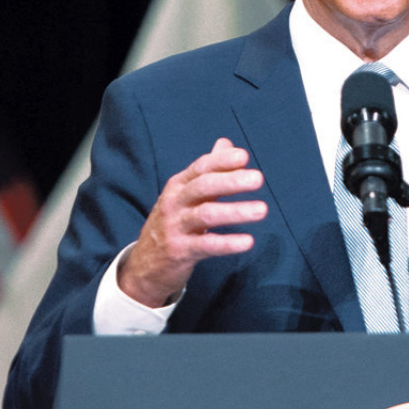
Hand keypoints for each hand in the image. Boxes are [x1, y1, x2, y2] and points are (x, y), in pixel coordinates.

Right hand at [117, 138, 267, 307]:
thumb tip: (227, 143)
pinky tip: (249, 241)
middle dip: (231, 181)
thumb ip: (208, 170)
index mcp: (178, 186)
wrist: (145, 264)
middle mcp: (175, 202)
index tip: (244, 156)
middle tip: (258, 178)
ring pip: (206, 215)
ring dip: (235, 211)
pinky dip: (228, 243)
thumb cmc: (173, 223)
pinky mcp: (180, 251)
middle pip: (203, 187)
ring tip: (263, 210)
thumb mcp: (185, 194)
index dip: (221, 161)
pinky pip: (206, 245)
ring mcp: (175, 227)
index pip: (201, 168)